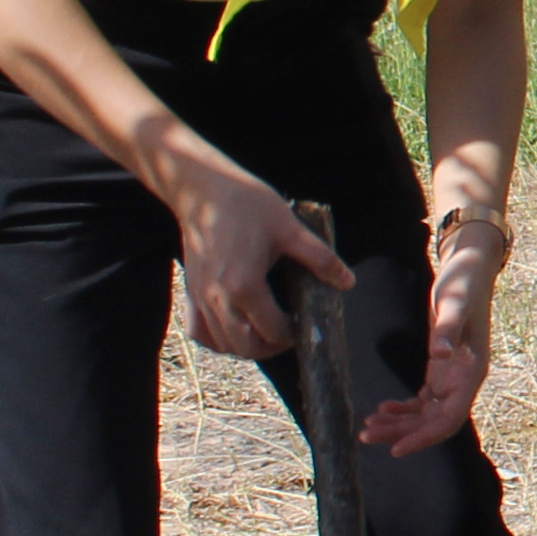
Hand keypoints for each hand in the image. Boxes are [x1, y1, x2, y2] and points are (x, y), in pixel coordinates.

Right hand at [172, 160, 351, 360]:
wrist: (202, 188)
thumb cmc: (246, 204)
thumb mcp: (290, 228)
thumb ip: (320, 258)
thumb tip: (346, 282)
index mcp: (246, 287)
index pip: (273, 332)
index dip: (294, 334)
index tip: (305, 322)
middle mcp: (219, 299)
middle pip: (246, 348)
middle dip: (272, 347)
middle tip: (289, 332)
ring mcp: (200, 298)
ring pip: (222, 345)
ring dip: (247, 346)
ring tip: (267, 330)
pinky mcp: (190, 291)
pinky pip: (199, 331)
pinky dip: (217, 339)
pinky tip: (235, 327)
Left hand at [362, 213, 500, 453]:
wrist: (470, 271)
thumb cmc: (464, 285)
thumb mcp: (454, 303)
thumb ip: (448, 329)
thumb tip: (441, 355)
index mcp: (471, 373)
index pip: (449, 419)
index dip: (424, 437)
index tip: (397, 448)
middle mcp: (464, 382)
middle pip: (434, 423)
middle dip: (402, 433)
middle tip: (367, 435)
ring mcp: (453, 378)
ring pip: (426, 416)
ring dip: (399, 424)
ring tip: (368, 426)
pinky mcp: (442, 371)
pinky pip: (423, 402)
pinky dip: (403, 409)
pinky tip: (382, 408)